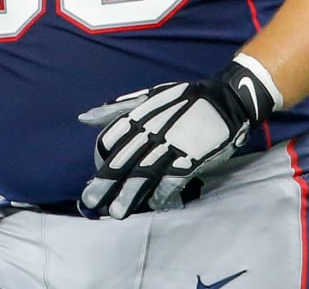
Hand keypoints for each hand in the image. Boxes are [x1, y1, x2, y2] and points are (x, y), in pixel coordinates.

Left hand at [77, 60, 274, 218]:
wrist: (225, 99)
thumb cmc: (183, 99)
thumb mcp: (148, 96)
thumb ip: (115, 109)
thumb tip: (83, 118)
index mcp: (139, 115)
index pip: (110, 139)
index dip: (100, 159)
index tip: (97, 173)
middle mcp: (152, 131)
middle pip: (123, 159)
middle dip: (106, 182)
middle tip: (91, 201)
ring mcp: (172, 145)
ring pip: (145, 172)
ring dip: (130, 193)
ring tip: (117, 212)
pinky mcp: (192, 157)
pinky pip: (173, 179)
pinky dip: (163, 194)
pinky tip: (152, 206)